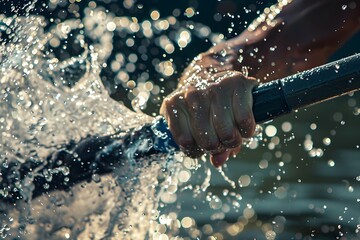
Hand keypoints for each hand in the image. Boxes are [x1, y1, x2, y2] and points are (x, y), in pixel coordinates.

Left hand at [160, 52, 257, 166]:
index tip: (200, 146)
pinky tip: (244, 126)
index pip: (185, 142)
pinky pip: (244, 120)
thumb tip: (218, 162)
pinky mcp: (237, 82)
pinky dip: (247, 130)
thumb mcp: (194, 123)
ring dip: (233, 140)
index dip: (196, 150)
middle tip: (220, 140)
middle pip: (208, 141)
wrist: (216, 71)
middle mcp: (192, 94)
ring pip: (227, 133)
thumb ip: (203, 146)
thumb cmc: (203, 105)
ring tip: (232, 134)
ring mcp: (214, 87)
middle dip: (217, 146)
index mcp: (174, 104)